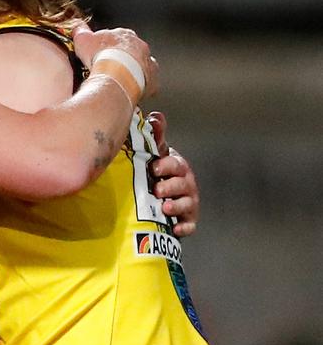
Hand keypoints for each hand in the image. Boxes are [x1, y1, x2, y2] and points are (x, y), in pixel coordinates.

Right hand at [72, 24, 157, 97]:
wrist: (116, 75)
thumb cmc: (101, 57)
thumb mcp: (83, 39)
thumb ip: (81, 31)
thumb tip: (78, 28)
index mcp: (124, 35)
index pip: (118, 38)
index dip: (108, 47)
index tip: (101, 54)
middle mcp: (140, 46)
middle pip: (131, 52)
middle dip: (122, 59)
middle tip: (109, 69)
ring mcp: (148, 63)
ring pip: (141, 66)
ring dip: (132, 72)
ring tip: (118, 81)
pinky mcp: (152, 80)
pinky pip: (148, 83)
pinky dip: (139, 86)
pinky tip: (129, 90)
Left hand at [148, 111, 199, 236]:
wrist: (162, 194)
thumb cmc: (159, 170)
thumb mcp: (157, 153)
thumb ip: (157, 136)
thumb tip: (156, 116)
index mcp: (178, 167)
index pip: (176, 164)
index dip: (166, 165)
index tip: (154, 167)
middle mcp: (186, 184)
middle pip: (183, 185)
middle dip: (170, 187)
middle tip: (156, 190)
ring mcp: (188, 202)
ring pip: (187, 205)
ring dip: (176, 206)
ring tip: (163, 207)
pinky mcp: (187, 220)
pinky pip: (190, 225)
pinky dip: (184, 227)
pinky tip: (176, 228)